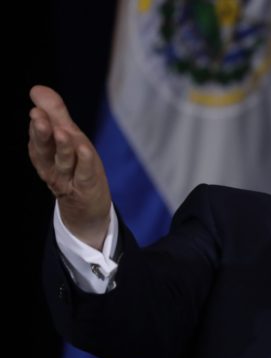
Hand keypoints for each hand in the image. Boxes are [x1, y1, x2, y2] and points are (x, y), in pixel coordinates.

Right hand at [28, 85, 112, 249]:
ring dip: (63, 147)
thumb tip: (37, 89)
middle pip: (44, 151)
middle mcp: (53, 167)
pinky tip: (85, 150)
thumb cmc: (76, 168)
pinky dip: (84, 163)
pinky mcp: (86, 188)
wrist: (87, 208)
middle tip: (38, 117)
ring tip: (63, 132)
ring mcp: (69, 179)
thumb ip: (55, 115)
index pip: (38, 139)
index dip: (37, 126)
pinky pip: (84, 174)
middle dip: (41, 134)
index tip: (36, 110)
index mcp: (45, 154)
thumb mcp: (67, 139)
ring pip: (63, 162)